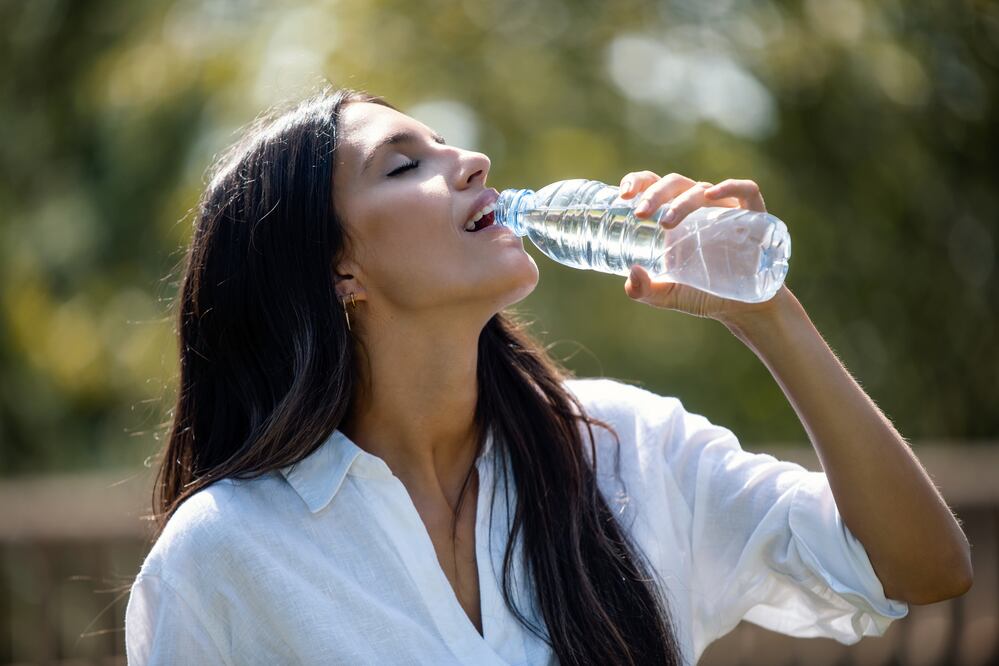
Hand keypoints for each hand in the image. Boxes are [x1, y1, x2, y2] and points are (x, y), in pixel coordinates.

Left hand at [618, 171, 789, 322]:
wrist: (742, 308)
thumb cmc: (702, 293)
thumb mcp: (667, 294)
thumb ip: (644, 289)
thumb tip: (632, 274)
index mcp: (673, 215)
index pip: (653, 185)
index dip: (637, 182)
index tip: (623, 196)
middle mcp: (697, 206)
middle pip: (674, 184)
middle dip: (654, 194)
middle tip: (640, 213)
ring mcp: (725, 209)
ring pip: (701, 189)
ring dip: (681, 201)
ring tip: (665, 222)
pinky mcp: (753, 215)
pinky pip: (745, 191)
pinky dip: (730, 187)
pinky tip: (712, 195)